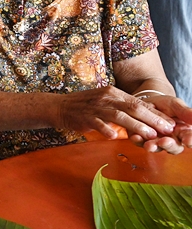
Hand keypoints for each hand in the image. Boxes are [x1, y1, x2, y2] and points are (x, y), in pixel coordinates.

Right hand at [54, 85, 178, 146]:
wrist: (59, 106)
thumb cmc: (85, 106)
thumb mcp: (106, 101)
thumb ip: (124, 106)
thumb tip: (147, 111)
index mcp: (113, 92)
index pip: (138, 102)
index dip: (155, 113)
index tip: (169, 123)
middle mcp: (105, 97)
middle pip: (132, 107)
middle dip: (151, 119)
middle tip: (166, 129)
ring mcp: (95, 107)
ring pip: (119, 116)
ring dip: (135, 125)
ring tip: (149, 135)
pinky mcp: (84, 117)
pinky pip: (97, 123)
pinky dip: (106, 129)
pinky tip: (114, 136)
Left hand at [128, 95, 191, 153]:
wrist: (148, 101)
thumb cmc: (166, 105)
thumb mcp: (176, 105)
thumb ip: (185, 112)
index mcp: (184, 132)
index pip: (189, 138)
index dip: (190, 140)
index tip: (188, 141)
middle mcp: (172, 139)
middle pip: (174, 147)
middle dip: (169, 145)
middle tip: (164, 142)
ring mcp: (157, 140)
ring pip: (157, 148)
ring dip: (153, 147)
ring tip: (149, 145)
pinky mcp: (142, 139)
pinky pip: (140, 142)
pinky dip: (138, 141)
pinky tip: (135, 137)